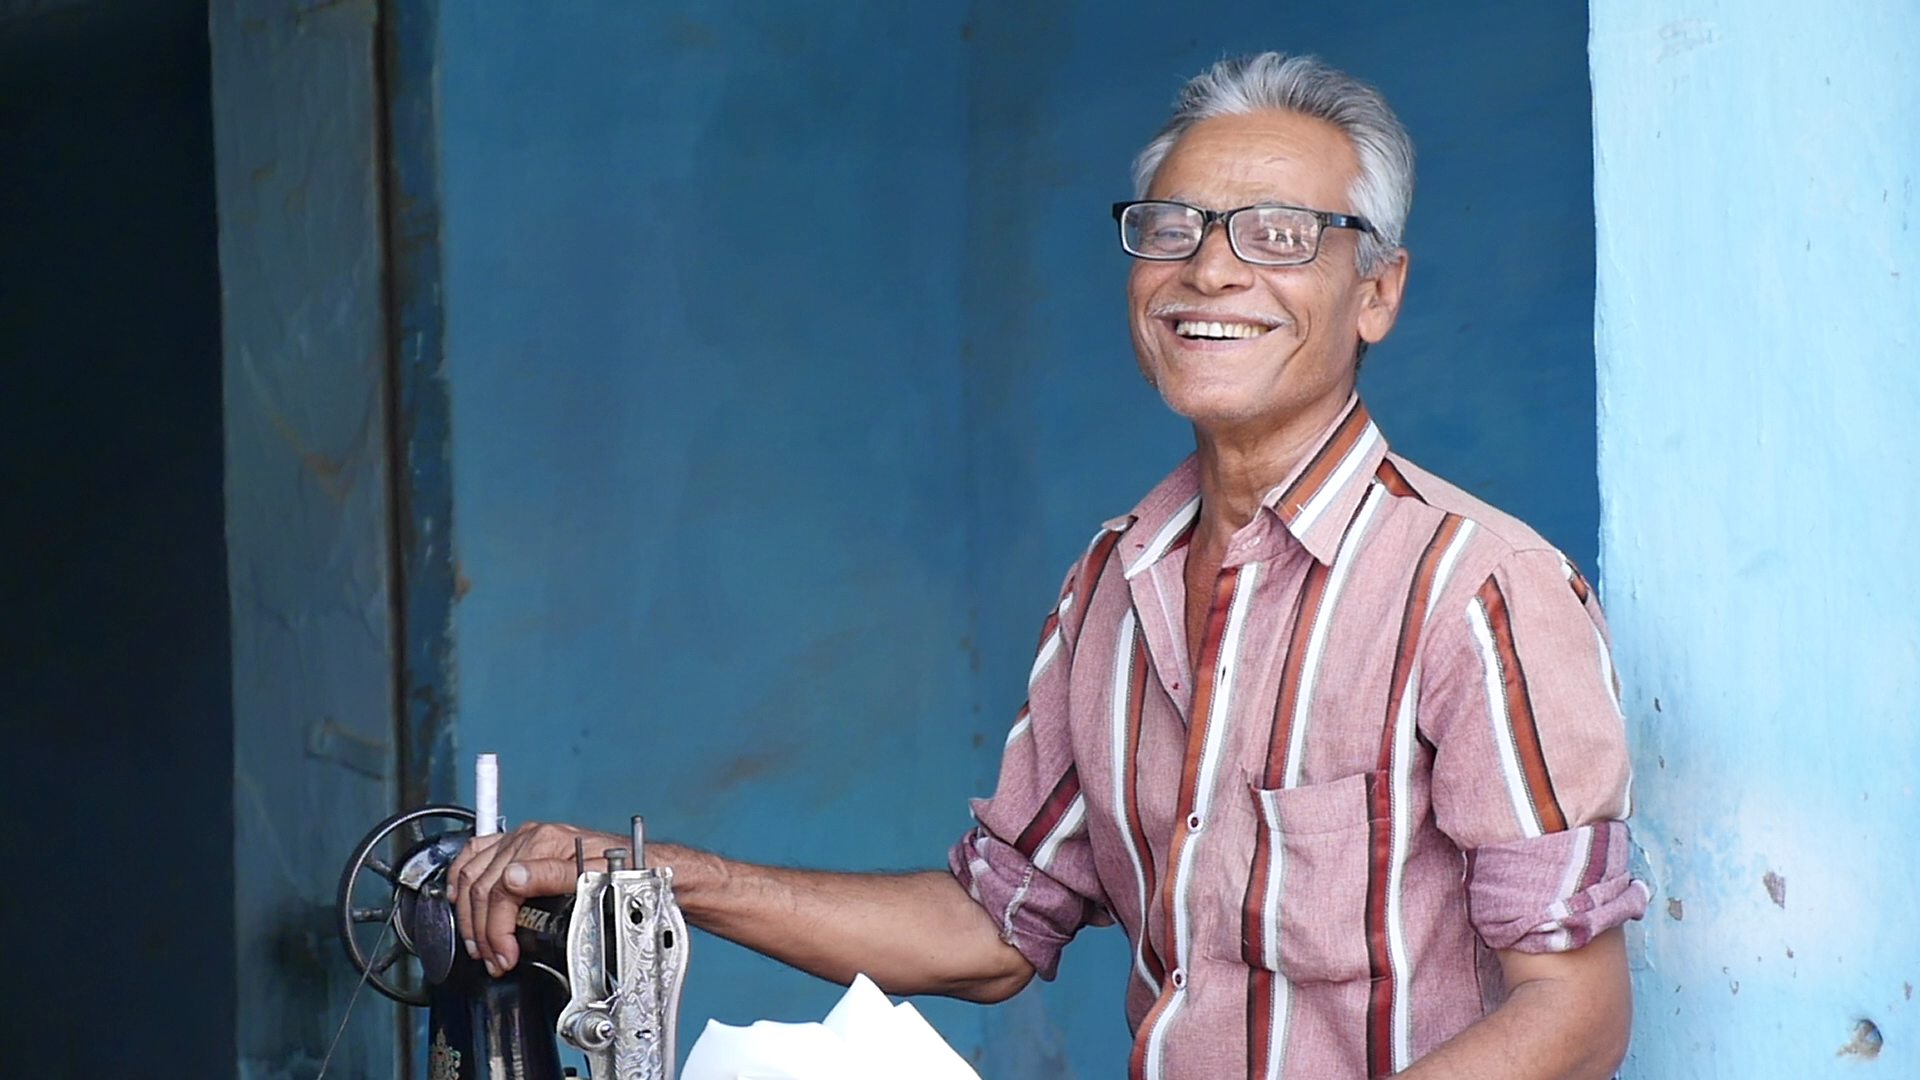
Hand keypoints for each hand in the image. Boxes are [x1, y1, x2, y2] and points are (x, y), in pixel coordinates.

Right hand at [448, 820, 623, 973]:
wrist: (638, 859)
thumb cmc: (622, 869)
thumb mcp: (596, 875)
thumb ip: (553, 876)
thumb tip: (512, 879)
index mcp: (543, 844)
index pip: (500, 890)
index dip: (497, 930)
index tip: (504, 957)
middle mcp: (527, 838)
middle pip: (481, 887)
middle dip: (481, 932)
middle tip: (492, 960)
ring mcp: (519, 839)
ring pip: (471, 873)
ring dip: (467, 913)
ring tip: (477, 944)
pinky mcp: (518, 843)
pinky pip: (475, 853)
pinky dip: (460, 877)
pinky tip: (459, 898)